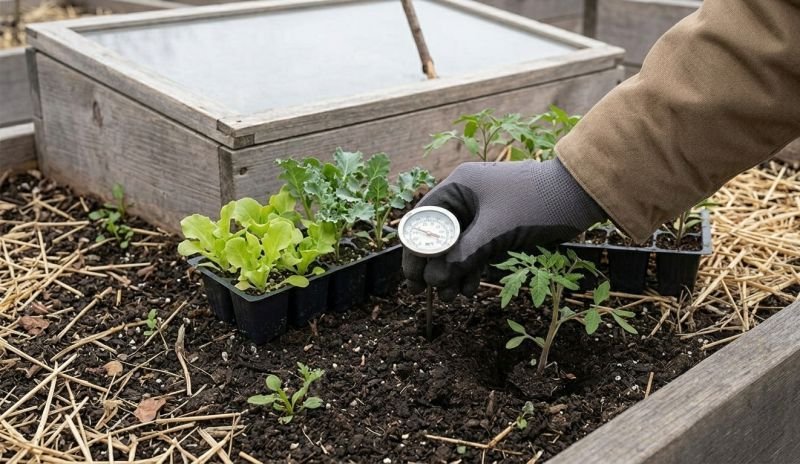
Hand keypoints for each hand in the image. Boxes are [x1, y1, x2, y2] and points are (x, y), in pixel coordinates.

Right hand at [402, 159, 605, 300]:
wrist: (582, 195)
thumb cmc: (538, 203)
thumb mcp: (497, 231)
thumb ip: (464, 254)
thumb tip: (434, 280)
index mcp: (459, 186)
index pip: (423, 218)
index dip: (414, 247)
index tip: (411, 275)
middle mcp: (467, 197)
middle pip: (437, 234)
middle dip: (433, 265)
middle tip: (425, 292)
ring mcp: (483, 212)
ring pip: (456, 246)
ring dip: (452, 271)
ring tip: (452, 297)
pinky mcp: (498, 226)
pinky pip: (475, 249)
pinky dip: (470, 269)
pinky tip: (469, 289)